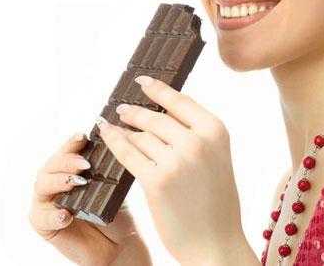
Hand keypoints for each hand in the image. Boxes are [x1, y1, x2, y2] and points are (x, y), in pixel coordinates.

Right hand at [29, 132, 145, 265]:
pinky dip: (53, 216)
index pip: (66, 152)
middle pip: (50, 165)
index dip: (71, 143)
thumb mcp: (114, 186)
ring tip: (77, 183)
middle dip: (66, 161)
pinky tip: (66, 215)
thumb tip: (114, 140)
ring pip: (42, 185)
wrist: (120, 244)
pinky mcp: (45, 225)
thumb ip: (107, 166)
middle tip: (85, 164)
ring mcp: (48, 204)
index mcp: (69, 170)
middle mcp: (55, 183)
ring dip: (59, 181)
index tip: (83, 136)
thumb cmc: (116, 212)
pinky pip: (41, 218)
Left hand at [97, 75, 245, 262]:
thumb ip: (195, 134)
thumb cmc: (217, 203)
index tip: (142, 81)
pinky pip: (128, 153)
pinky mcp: (155, 180)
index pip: (180, 100)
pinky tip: (106, 134)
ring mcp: (176, 161)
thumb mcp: (217, 158)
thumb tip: (161, 113)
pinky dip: (114, 141)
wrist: (216, 243)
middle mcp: (197, 142)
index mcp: (216, 131)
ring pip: (140, 135)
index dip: (158, 89)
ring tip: (115, 124)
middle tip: (122, 107)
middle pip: (156, 117)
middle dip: (135, 111)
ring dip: (125, 129)